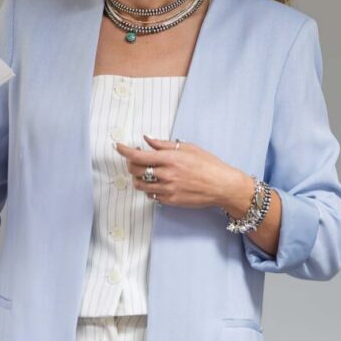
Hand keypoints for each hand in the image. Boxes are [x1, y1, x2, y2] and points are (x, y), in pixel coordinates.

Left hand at [114, 134, 246, 207]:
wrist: (222, 186)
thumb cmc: (208, 164)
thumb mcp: (188, 148)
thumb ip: (165, 144)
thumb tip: (147, 140)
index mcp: (170, 159)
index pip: (138, 155)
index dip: (124, 151)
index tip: (118, 147)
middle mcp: (166, 174)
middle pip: (135, 170)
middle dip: (130, 164)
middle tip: (135, 159)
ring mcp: (167, 189)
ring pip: (140, 185)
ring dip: (137, 178)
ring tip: (145, 172)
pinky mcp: (170, 201)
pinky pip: (151, 195)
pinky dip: (149, 188)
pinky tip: (157, 182)